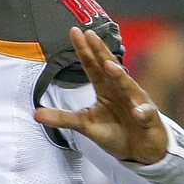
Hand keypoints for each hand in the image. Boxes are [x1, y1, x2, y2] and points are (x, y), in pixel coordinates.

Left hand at [36, 27, 167, 163]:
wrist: (141, 151)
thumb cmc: (115, 132)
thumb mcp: (85, 125)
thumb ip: (62, 118)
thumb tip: (35, 114)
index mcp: (105, 88)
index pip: (92, 65)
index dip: (84, 50)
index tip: (75, 31)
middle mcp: (121, 90)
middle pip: (109, 67)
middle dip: (100, 51)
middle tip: (90, 34)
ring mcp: (136, 102)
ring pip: (128, 87)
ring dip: (119, 76)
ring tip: (109, 65)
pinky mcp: (149, 119)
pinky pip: (146, 115)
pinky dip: (142, 112)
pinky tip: (137, 112)